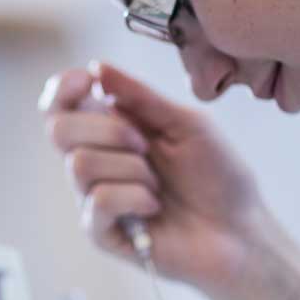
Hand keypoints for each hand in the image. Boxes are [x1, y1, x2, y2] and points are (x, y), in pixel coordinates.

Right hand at [39, 61, 299, 299]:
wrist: (240, 231)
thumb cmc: (220, 178)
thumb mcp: (187, 123)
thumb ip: (141, 96)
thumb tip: (96, 67)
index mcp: (112, 131)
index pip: (61, 106)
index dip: (62, 89)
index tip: (88, 82)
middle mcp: (98, 162)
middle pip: (59, 130)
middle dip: (106, 129)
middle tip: (146, 144)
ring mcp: (96, 198)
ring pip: (81, 165)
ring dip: (131, 169)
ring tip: (159, 185)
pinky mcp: (102, 232)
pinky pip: (98, 201)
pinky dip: (134, 197)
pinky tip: (155, 206)